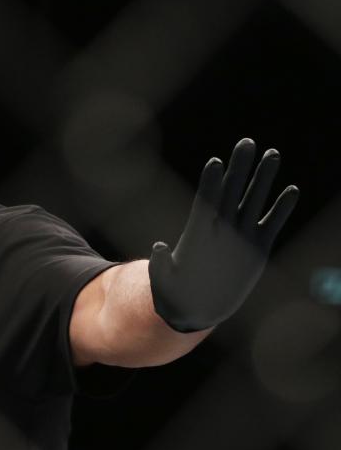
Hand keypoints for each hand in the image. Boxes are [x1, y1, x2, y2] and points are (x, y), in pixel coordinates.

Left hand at [149, 137, 298, 331]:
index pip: (205, 202)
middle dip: (240, 167)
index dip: (210, 183)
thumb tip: (157, 248)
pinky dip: (282, 208)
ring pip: (253, 201)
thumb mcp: (164, 284)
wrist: (196, 308)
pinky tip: (291, 190)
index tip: (215, 162)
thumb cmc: (174, 296)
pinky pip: (271, 223)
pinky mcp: (257, 247)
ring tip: (272, 153)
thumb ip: (160, 267)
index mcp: (198, 234)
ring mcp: (240, 236)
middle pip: (231, 192)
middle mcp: (220, 229)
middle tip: (246, 141)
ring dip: (264, 179)